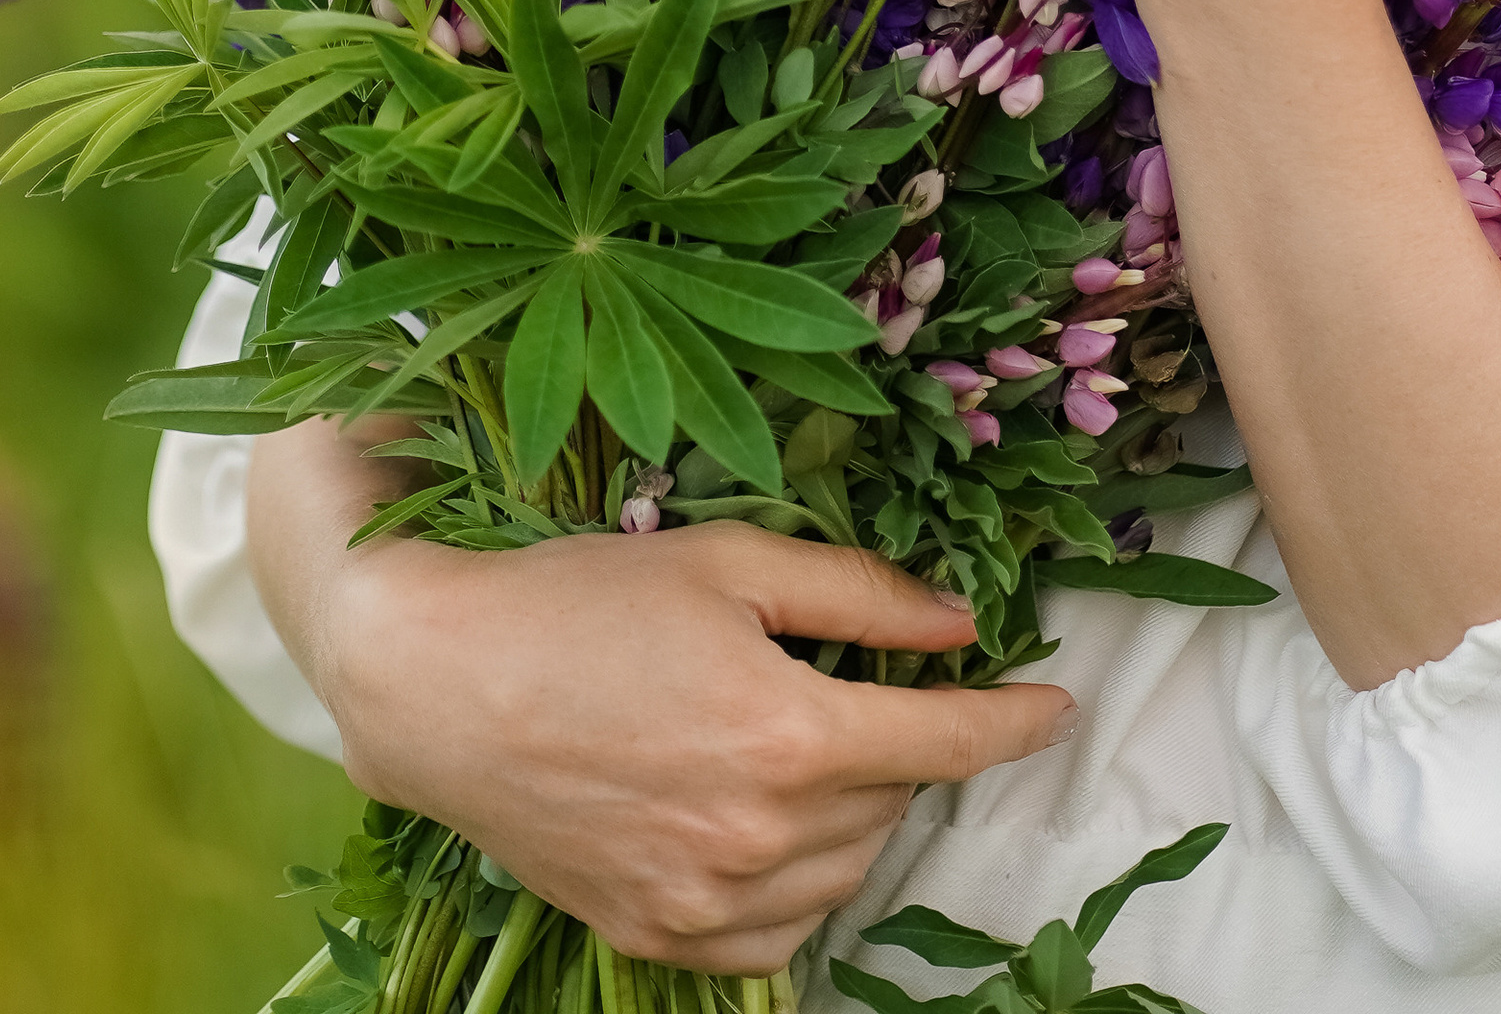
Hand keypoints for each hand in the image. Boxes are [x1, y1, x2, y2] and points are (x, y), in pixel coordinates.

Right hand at [251, 429, 1074, 971]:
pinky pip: (776, 934)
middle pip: (892, 800)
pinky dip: (799, 884)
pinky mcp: (658, 938)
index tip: (1057, 706)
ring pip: (843, 870)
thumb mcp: (732, 562)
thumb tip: (959, 626)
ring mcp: (706, 902)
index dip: (1012, 722)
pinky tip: (772, 827)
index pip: (945, 742)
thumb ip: (860, 594)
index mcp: (788, 734)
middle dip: (903, 742)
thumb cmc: (585, 599)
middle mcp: (758, 836)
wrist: (443, 684)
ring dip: (856, 811)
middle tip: (861, 686)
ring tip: (805, 745)